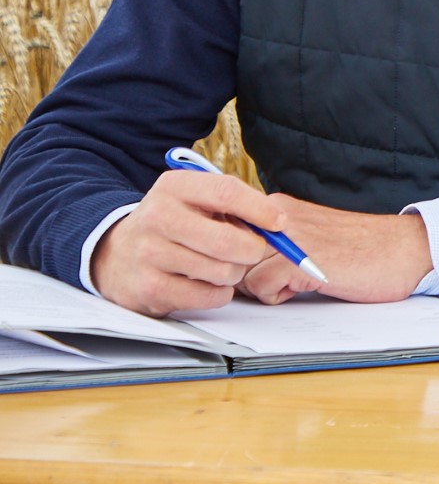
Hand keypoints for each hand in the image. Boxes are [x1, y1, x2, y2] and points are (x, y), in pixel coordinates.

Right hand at [91, 168, 322, 315]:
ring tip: (220, 265)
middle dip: (252, 250)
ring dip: (233, 272)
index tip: (279, 223)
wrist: (114, 253)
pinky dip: (219, 293)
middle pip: (229, 240)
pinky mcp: (149, 288)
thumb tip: (277, 225)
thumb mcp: (194, 201)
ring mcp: (150, 254)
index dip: (260, 209)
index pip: (227, 192)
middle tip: (251, 251)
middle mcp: (158, 217)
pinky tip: (206, 282)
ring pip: (222, 271)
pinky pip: (209, 295)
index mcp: (175, 187)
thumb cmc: (171, 225)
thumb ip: (234, 206)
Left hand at [226, 195, 432, 303]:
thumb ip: (272, 242)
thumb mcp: (309, 234)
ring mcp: (288, 238)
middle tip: (274, 280)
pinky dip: (278, 296)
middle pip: (226, 253)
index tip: (250, 267)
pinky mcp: (299, 262)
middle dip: (242, 273)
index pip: (224, 230)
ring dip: (261, 286)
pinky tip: (305, 288)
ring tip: (293, 283)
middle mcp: (278, 217)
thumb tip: (232, 265)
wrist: (405, 248)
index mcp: (278, 208)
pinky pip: (260, 287)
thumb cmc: (360, 247)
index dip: (230, 255)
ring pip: (238, 271)